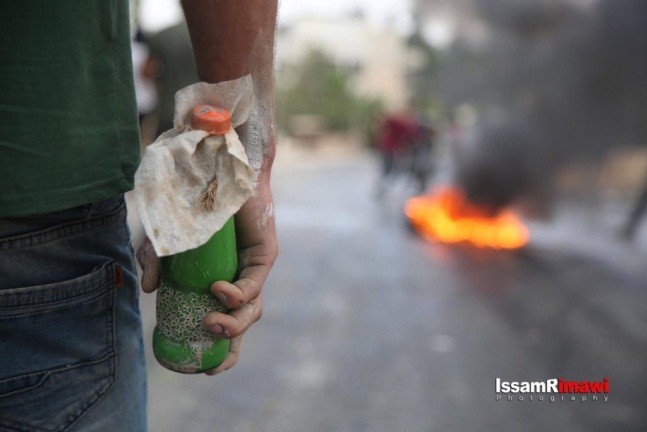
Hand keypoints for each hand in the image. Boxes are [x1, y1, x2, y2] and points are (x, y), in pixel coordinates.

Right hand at [135, 178, 277, 374]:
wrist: (216, 169)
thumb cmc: (191, 204)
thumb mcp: (163, 238)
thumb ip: (152, 261)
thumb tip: (147, 291)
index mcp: (218, 281)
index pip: (225, 322)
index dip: (220, 350)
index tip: (205, 371)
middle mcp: (239, 278)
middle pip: (243, 323)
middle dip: (228, 344)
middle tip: (207, 348)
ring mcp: (253, 268)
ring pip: (252, 309)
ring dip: (233, 323)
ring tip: (210, 322)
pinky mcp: (264, 254)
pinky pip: (254, 283)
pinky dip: (238, 294)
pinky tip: (218, 291)